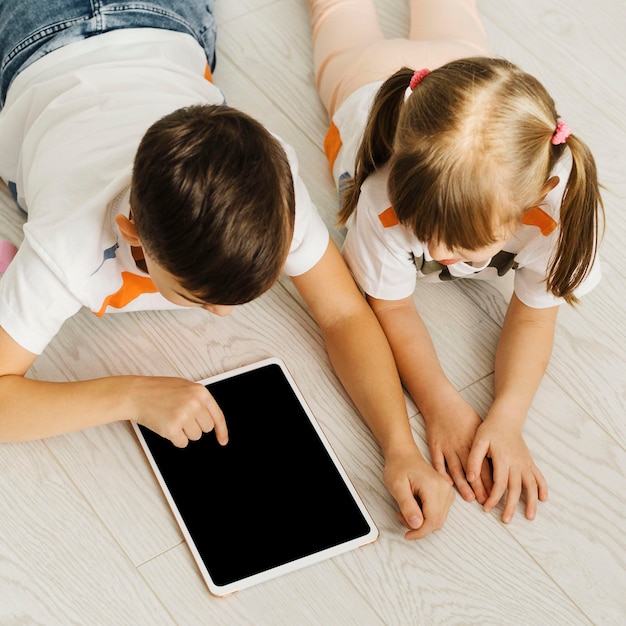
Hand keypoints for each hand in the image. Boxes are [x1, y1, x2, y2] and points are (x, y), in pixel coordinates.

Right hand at [129, 376, 227, 447]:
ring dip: (185, 432)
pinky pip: (182, 443)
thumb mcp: (185, 387)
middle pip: (206, 428)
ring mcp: (183, 416)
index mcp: (200, 392)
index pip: (217, 416)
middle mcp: (194, 403)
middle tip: (181, 417)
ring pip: (195, 437)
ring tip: (172, 418)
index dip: (221, 430)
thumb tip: (213, 421)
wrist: (136, 394)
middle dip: (195, 426)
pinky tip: (166, 426)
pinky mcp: (172, 428)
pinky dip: (175, 439)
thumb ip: (199, 400)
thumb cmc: (159, 390)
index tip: (222, 441)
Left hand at [383, 444, 454, 539]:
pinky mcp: (446, 493)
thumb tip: (417, 525)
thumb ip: (407, 506)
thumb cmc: (399, 467)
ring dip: (422, 521)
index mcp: (434, 487)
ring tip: (406, 508)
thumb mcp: (397, 486)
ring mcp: (448, 491)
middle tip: (402, 515)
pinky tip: (415, 505)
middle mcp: (445, 489)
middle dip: (419, 526)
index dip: (419, 532)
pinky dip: (426, 515)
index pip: (433, 520)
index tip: (407, 535)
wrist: (404, 454)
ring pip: (438, 519)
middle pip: (437, 522)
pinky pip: (439, 512)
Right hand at [423, 390, 492, 504]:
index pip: (484, 465)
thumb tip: (496, 458)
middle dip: (479, 487)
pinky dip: (442, 474)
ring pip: (456, 470)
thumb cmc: (462, 414)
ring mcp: (447, 447)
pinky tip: (448, 484)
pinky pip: (438, 463)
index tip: (494, 494)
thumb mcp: (478, 426)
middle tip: (484, 501)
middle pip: (472, 470)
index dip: (490, 480)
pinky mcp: (435, 446)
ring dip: (463, 485)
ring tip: (469, 497)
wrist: (442, 403)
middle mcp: (462, 446)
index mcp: (474, 442)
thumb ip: (485, 443)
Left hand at [466, 413, 547, 522]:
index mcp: (503, 459)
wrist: (506, 419)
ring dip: (531, 502)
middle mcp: (517, 463)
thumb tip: (470, 478)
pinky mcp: (530, 462)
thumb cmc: (489, 431)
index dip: (493, 498)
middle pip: (516, 489)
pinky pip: (539, 476)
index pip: (500, 484)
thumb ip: (474, 459)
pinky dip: (542, 488)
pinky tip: (543, 499)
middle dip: (511, 506)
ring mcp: (525, 463)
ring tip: (530, 517)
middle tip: (506, 520)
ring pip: (531, 486)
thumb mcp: (478, 442)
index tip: (486, 508)